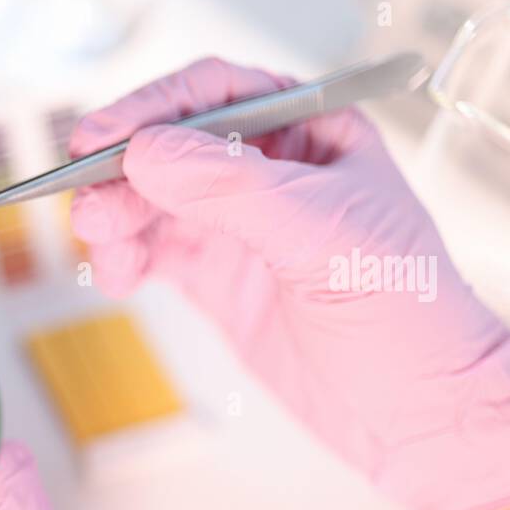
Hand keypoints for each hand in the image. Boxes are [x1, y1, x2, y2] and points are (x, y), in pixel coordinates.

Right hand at [70, 57, 509, 509]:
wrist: (419, 413)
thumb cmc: (408, 315)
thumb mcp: (323, 238)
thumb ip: (232, 190)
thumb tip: (147, 153)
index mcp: (314, 133)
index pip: (218, 96)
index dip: (152, 110)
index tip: (98, 136)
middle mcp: (273, 172)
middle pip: (173, 149)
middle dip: (124, 174)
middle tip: (90, 208)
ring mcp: (243, 229)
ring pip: (155, 202)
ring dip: (118, 219)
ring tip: (102, 249)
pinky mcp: (222, 279)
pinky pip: (156, 252)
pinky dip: (126, 259)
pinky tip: (118, 277)